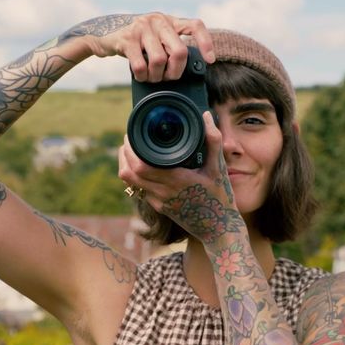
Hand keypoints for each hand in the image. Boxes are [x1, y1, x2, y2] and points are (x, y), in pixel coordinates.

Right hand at [82, 13, 215, 82]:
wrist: (105, 33)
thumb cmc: (137, 42)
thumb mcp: (156, 38)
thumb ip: (170, 46)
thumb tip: (189, 70)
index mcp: (169, 21)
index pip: (195, 26)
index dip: (206, 43)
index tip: (210, 60)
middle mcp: (158, 21)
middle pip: (180, 52)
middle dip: (176, 72)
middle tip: (168, 78)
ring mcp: (142, 28)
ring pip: (160, 61)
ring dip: (156, 77)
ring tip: (151, 77)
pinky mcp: (127, 39)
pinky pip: (140, 65)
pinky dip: (142, 76)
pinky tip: (140, 75)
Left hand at [118, 111, 243, 244]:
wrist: (218, 229)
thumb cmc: (220, 198)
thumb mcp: (219, 168)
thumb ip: (213, 140)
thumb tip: (206, 115)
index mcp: (174, 180)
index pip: (139, 166)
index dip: (129, 150)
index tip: (130, 135)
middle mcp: (162, 193)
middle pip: (128, 174)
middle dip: (123, 155)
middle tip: (128, 140)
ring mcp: (159, 203)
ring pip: (130, 184)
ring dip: (126, 166)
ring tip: (130, 151)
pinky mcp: (160, 208)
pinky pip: (140, 190)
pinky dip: (136, 177)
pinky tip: (142, 167)